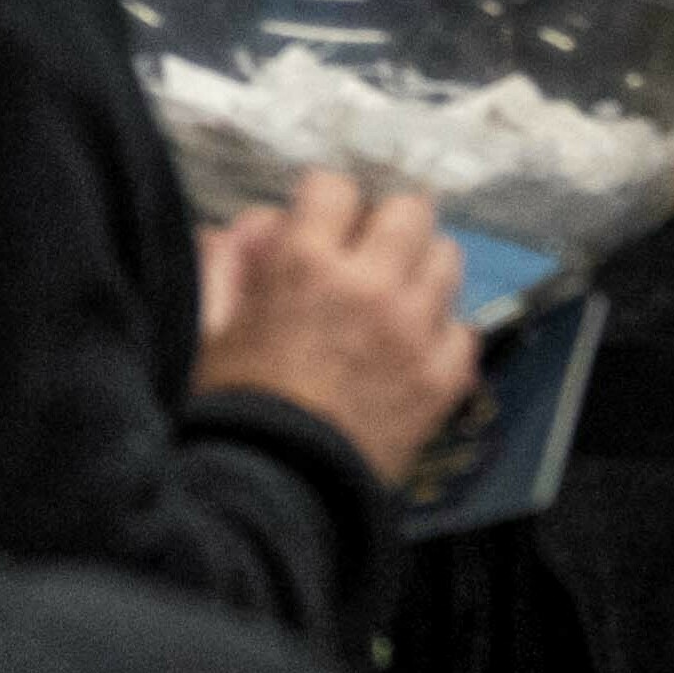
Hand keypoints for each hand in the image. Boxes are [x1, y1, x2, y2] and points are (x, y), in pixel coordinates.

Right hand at [191, 169, 476, 487]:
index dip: (323, 202)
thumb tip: (252, 226)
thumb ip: (227, 262)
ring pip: (447, 258)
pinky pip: (463, 327)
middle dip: (384, 222)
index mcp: (305, 263)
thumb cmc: (233, 405)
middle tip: (365, 251)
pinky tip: (412, 347)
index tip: (317, 223)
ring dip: (419, 267)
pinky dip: (440, 330)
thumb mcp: (209, 323)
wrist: (276, 486)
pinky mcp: (444, 378)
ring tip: (394, 295)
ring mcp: (416, 332)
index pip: (336, 186)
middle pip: (409, 210)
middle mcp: (371, 285)